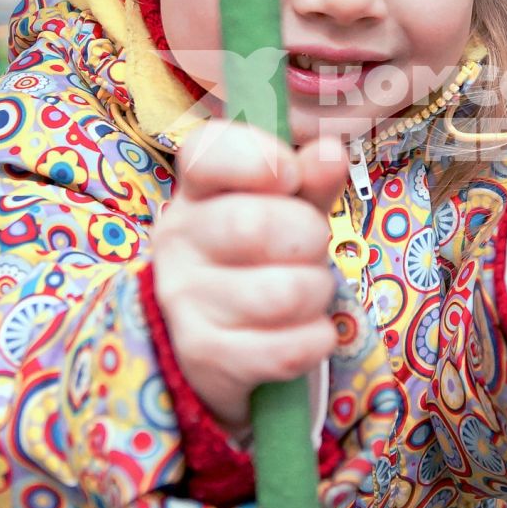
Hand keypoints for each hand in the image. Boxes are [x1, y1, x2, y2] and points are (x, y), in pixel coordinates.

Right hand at [151, 122, 348, 430]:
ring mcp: (184, 300)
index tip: (290, 176)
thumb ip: (310, 179)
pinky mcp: (204, 355)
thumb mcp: (286, 208)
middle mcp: (177, 239)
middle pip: (257, 225)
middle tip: (309, 249)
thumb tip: (329, 153)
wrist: (215, 341)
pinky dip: (316, 339)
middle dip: (310, 237)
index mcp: (196, 189)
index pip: (208, 152)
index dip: (261, 158)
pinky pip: (288, 348)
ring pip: (284, 293)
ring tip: (305, 292)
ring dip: (317, 293)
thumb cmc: (259, 256)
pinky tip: (302, 332)